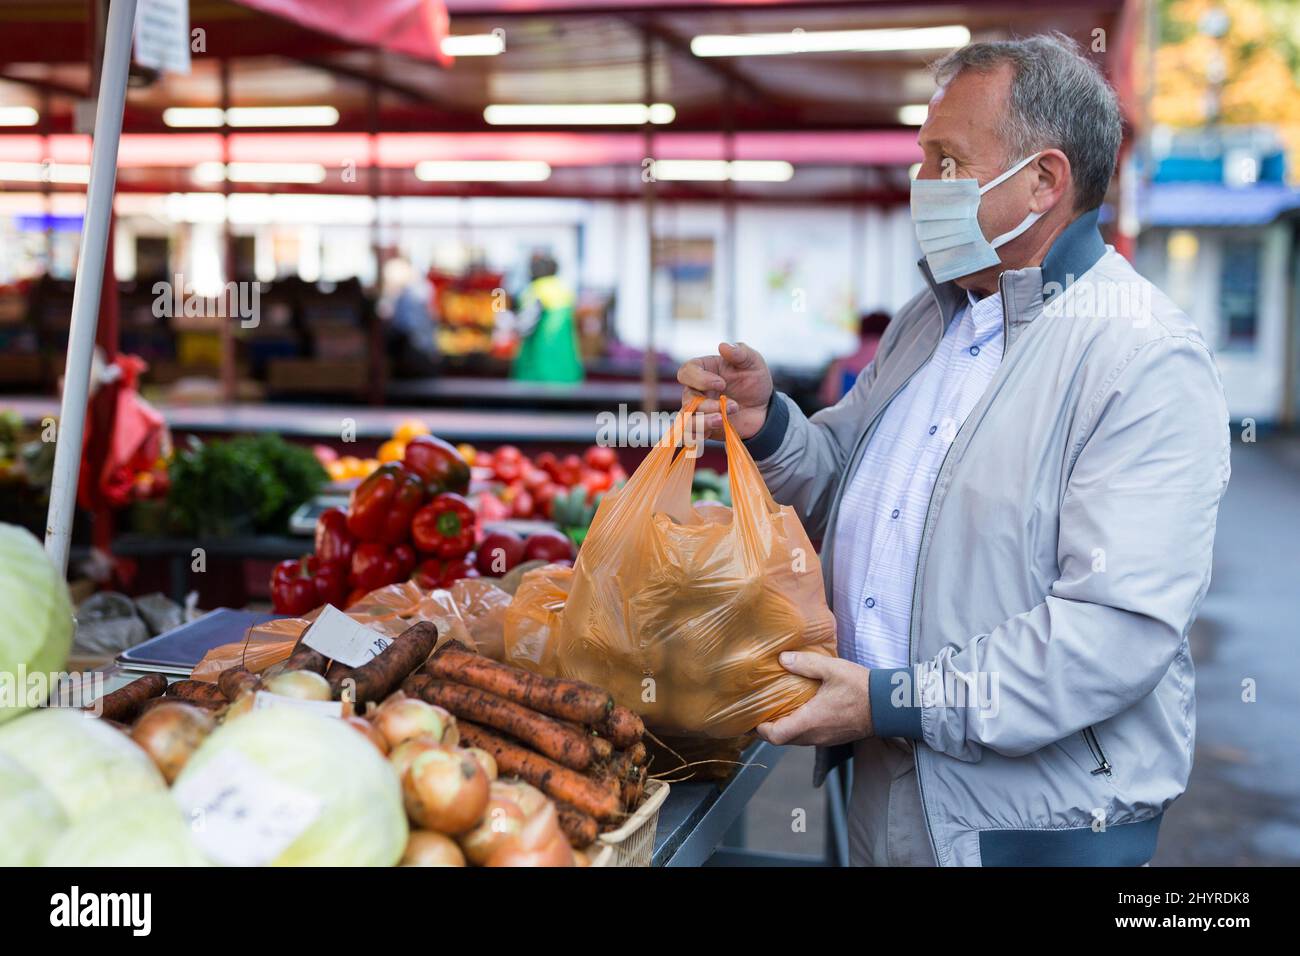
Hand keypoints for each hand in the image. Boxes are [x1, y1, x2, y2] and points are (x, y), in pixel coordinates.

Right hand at [676, 341, 772, 439]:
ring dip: (703, 421)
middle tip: (734, 406)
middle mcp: (695, 390)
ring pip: (686, 419)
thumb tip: (723, 346)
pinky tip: (718, 428)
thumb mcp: (753, 362)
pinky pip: (690, 434)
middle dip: (708, 404)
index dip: (700, 379)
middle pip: (687, 398)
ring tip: (722, 420)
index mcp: (702, 370)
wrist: (763, 409)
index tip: (722, 383)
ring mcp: (697, 411)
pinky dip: (700, 434)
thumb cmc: (754, 381)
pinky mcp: (703, 428)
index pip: (686, 372)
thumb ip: (740, 352)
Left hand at [756, 652, 873, 746]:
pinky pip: (808, 736)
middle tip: (760, 709)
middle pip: (783, 740)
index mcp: (811, 721)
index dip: (760, 729)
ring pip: (796, 739)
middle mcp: (815, 735)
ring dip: (784, 727)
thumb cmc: (862, 688)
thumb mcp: (832, 669)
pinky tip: (800, 709)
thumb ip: (805, 663)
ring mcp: (825, 738)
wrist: (888, 705)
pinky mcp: (833, 736)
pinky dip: (798, 726)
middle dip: (769, 728)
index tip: (752, 717)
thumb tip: (782, 659)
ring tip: (777, 707)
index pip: (776, 736)